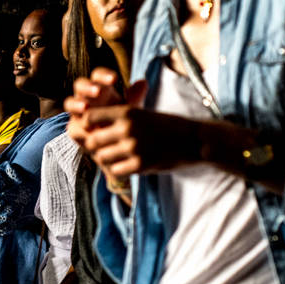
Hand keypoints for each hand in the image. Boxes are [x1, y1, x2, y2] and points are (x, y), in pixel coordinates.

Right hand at [64, 67, 129, 146]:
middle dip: (87, 87)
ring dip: (77, 104)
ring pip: (70, 103)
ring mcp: (77, 113)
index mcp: (99, 89)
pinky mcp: (74, 129)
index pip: (97, 76)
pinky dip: (78, 126)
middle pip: (80, 85)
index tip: (114, 79)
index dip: (103, 75)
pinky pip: (72, 125)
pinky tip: (86, 128)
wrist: (117, 145)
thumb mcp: (130, 111)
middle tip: (97, 91)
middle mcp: (85, 98)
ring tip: (85, 107)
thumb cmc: (123, 122)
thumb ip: (135, 98)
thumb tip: (143, 82)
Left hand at [82, 104, 209, 177]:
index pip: (90, 117)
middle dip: (96, 146)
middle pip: (92, 140)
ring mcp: (133, 147)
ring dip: (108, 159)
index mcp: (127, 112)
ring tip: (118, 158)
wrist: (194, 140)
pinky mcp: (140, 165)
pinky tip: (129, 165)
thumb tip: (90, 121)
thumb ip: (119, 116)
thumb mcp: (143, 113)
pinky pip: (115, 171)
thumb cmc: (167, 126)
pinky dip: (120, 170)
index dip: (89, 126)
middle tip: (106, 148)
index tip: (97, 130)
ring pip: (102, 157)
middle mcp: (127, 128)